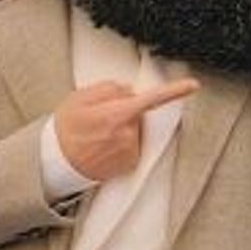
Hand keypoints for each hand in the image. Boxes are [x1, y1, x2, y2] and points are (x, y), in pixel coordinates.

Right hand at [54, 78, 200, 182]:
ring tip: (97, 136)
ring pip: (135, 130)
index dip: (175, 91)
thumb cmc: (67, 127)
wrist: (56, 162)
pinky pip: (132, 146)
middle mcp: (127, 134)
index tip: (194, 85)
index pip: (152, 99)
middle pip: (137, 112)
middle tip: (98, 119)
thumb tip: (129, 92)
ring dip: (122, 129)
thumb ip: (108, 89)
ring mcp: (130, 151)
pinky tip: (103, 148)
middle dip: (124, 111)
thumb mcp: (80, 98)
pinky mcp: (129, 164)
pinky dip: (121, 144)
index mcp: (116, 114)